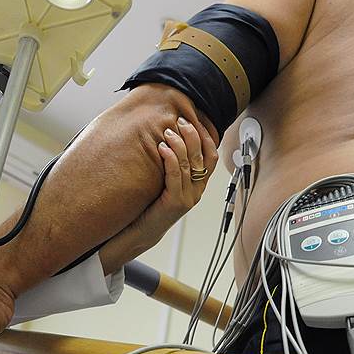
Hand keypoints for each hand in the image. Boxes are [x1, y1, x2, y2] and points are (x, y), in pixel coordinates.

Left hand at [99, 116, 217, 272]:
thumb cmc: (151, 205)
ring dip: (179, 143)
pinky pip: (175, 176)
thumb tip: (169, 137)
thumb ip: (173, 166)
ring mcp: (187, 197)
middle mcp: (196, 191)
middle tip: (180, 120)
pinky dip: (170, 159)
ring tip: (168, 131)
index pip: (212, 157)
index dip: (206, 137)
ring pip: (189, 164)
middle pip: (201, 157)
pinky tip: (162, 148)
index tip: (194, 121)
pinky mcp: (174, 203)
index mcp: (198, 185)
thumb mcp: (167, 182)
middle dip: (192, 134)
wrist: (141, 232)